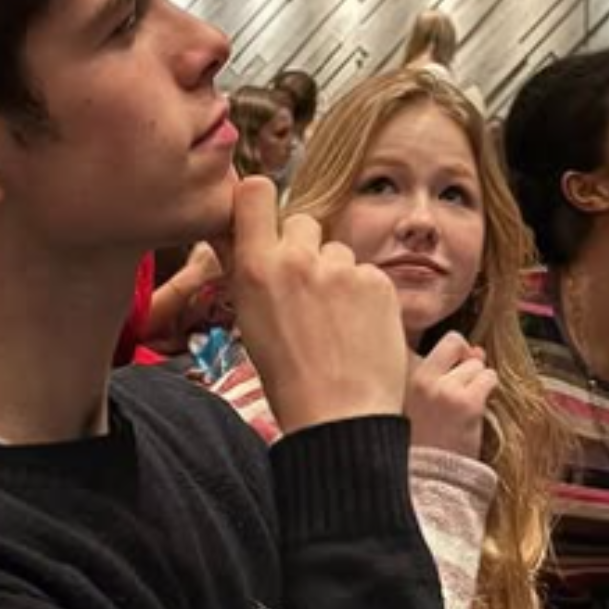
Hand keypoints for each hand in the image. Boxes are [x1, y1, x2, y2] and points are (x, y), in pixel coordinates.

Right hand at [221, 177, 408, 434]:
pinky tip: (359, 328)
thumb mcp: (249, 321)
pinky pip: (367, 273)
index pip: (255, 192)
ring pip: (338, 251)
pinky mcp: (378, 280)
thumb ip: (244, 270)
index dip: (259, 202)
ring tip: (335, 321)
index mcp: (257, 268)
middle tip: (306, 290)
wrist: (340, 416)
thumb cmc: (289, 379)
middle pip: (301, 222)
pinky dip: (365, 294)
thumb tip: (230, 233)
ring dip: (336, 274)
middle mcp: (298, 259)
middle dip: (303, 247)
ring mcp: (342, 268)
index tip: (263, 218)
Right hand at [405, 333, 498, 457]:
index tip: (451, 368)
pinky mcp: (467, 403)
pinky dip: (488, 388)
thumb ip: (439, 369)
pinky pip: (489, 378)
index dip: (449, 351)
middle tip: (461, 386)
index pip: (429, 338)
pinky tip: (476, 408)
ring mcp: (445, 389)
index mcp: (401, 375)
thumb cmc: (421, 439)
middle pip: (455, 343)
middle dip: (464, 361)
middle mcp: (420, 377)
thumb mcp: (415, 399)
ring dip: (476, 381)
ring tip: (463, 406)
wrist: (429, 476)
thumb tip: (476, 350)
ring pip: (475, 364)